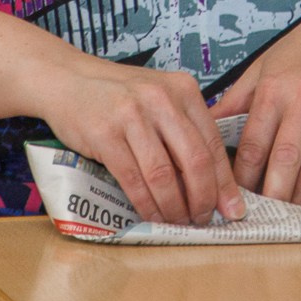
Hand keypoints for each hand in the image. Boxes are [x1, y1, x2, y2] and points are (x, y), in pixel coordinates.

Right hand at [36, 56, 246, 226]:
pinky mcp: (105, 134)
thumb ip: (184, 130)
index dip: (224, 181)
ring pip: (164, 175)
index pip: (212, 142)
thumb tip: (213, 182)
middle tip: (204, 219)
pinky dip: (146, 204)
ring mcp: (131, 115)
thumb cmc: (118, 95)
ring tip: (179, 221)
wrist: (68, 79)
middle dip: (203, 199)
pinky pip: (133, 179)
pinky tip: (152, 215)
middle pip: (194, 160)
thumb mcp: (159, 98)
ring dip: (174, 206)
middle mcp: (161, 99)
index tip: (232, 208)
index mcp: (182, 89)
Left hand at [212, 0, 300, 205]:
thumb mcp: (263, 67)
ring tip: (289, 212)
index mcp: (274, 89)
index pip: (254, 142)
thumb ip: (236, 100)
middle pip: (286, 158)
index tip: (235, 196)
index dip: (244, 176)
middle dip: (274, 193)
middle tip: (263, 217)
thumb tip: (205, 125)